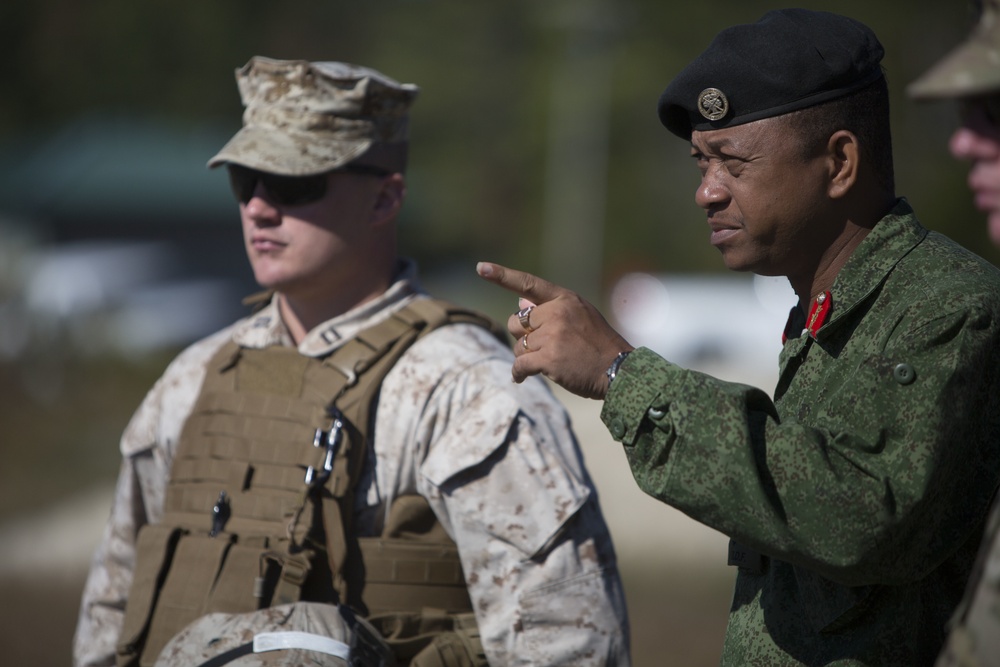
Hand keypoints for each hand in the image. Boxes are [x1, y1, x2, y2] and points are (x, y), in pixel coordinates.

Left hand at [476, 262, 633, 398]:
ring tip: (546, 361)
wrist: (619, 370)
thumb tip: (520, 302)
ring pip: (518, 345)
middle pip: (517, 322)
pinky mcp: (548, 358)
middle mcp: (557, 312)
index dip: (502, 275)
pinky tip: (521, 377)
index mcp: (565, 299)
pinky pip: (519, 364)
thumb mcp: (580, 316)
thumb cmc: (599, 345)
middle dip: (524, 336)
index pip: (529, 284)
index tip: (481, 268)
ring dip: (525, 356)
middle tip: (542, 347)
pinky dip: (518, 373)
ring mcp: (552, 335)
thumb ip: (551, 308)